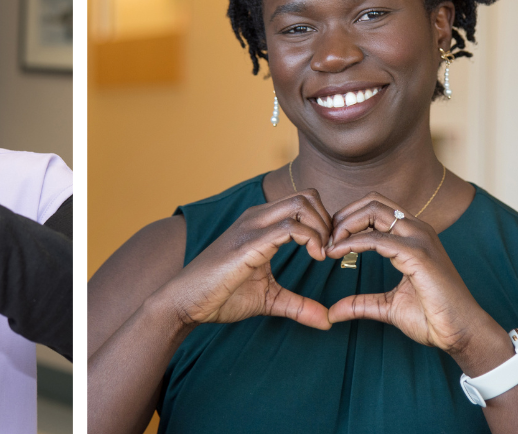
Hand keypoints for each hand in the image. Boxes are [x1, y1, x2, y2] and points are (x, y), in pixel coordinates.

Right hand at [159, 191, 332, 329]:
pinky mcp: (249, 243)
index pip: (304, 203)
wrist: (185, 302)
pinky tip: (316, 257)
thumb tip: (327, 320)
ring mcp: (252, 227)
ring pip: (302, 204)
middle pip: (307, 196)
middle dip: (330, 222)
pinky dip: (312, 239)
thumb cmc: (220, 296)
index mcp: (260, 223)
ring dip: (324, 228)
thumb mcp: (268, 299)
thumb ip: (298, 305)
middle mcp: (256, 217)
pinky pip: (290, 228)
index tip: (332, 252)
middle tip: (333, 252)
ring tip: (324, 255)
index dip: (326, 224)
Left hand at [325, 193, 493, 354]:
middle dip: (343, 216)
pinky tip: (337, 254)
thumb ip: (361, 303)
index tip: (329, 241)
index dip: (348, 218)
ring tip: (329, 246)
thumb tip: (333, 312)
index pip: (376, 207)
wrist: (463, 333)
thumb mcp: (388, 306)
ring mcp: (420, 239)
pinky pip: (378, 238)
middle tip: (326, 240)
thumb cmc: (433, 317)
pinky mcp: (419, 255)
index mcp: (412, 235)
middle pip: (372, 201)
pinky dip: (353, 243)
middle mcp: (418, 230)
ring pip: (374, 210)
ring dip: (345, 224)